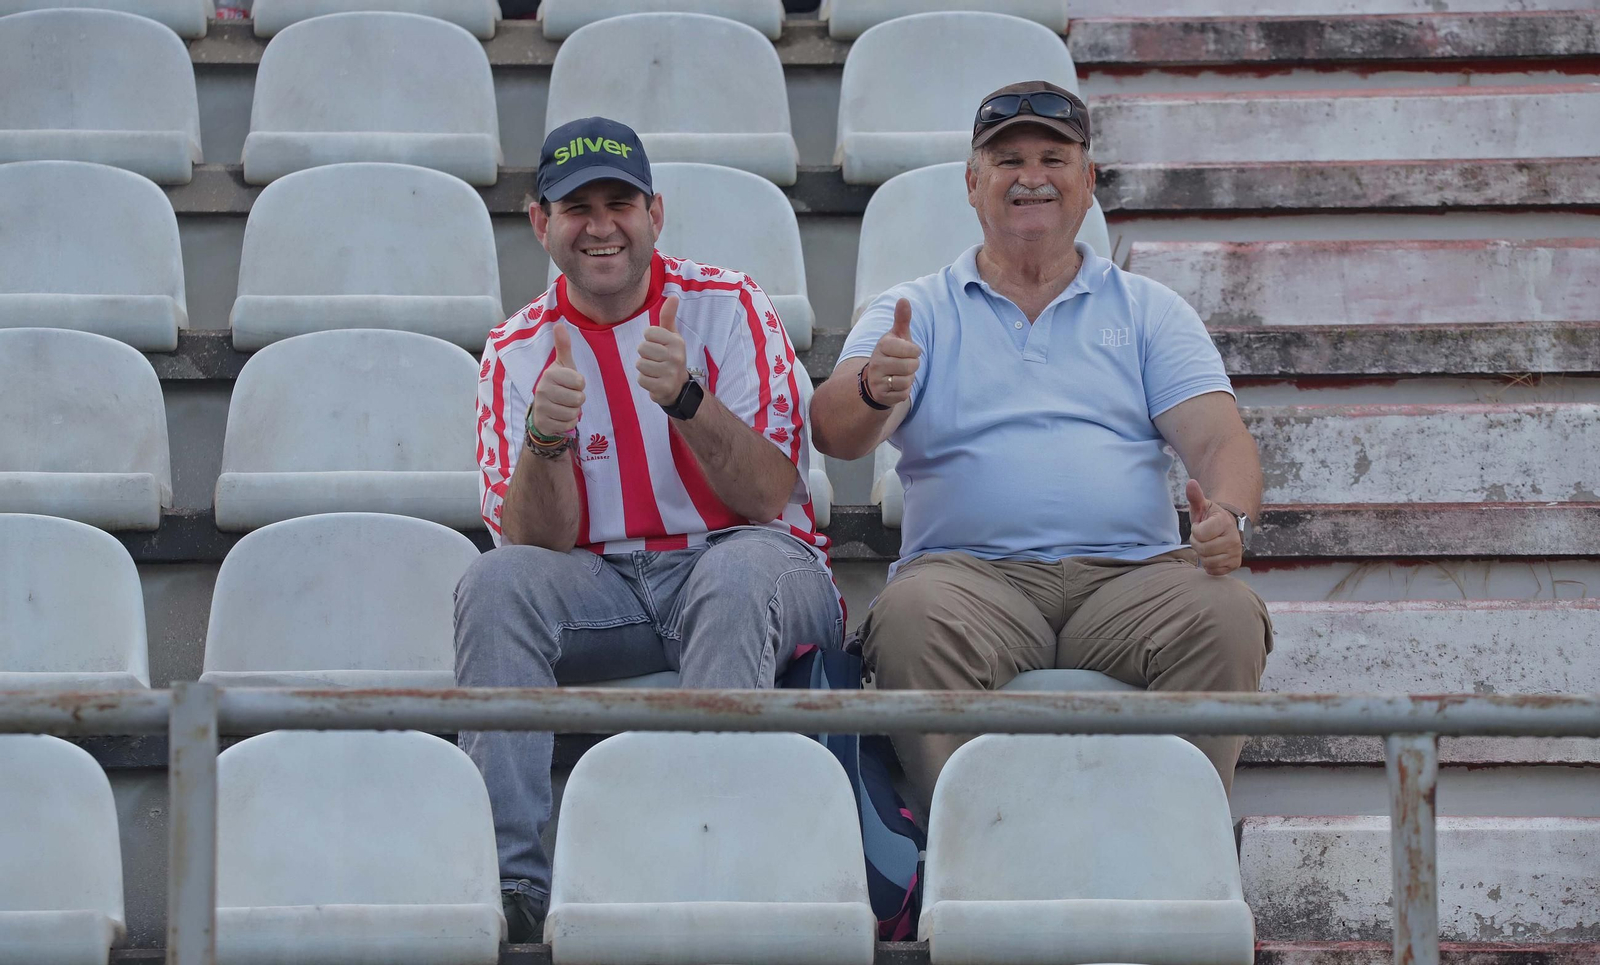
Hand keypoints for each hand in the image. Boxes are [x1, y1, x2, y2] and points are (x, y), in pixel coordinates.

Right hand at [531, 320, 585, 437]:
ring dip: (573, 412)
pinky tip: (560, 417)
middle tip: (568, 397)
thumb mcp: (563, 365)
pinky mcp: (544, 423)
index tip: (570, 384)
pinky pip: (569, 425)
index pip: (580, 382)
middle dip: (578, 400)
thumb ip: (563, 346)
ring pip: (574, 413)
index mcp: (550, 374)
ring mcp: (542, 407)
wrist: (542, 410)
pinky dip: (569, 423)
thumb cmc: (558, 384)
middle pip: (579, 399)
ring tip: (564, 406)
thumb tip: (559, 324)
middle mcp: (543, 390)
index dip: (580, 385)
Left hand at [637, 295, 689, 405]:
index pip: (648, 332)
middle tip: (655, 360)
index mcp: (676, 341)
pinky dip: (644, 381)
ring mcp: (671, 373)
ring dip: (644, 368)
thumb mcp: (672, 336)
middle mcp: (676, 356)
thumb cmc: (671, 356)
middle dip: (645, 355)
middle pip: (642, 348)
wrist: (679, 387)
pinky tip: (654, 381)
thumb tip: (673, 296)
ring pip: (640, 364)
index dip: (649, 339)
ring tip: (655, 370)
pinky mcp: (664, 388)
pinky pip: (641, 379)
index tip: (658, 346)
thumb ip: (668, 316)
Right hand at [863, 298, 920, 406]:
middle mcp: (877, 362)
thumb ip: (902, 319)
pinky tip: (895, 385)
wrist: (875, 379)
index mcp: (882, 346)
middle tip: (904, 364)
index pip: (911, 350)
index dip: (915, 351)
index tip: (910, 351)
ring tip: (899, 374)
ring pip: (907, 381)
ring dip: (908, 379)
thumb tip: (904, 299)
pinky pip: (903, 394)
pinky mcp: (881, 395)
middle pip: (911, 367)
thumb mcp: (897, 336)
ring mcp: (877, 380)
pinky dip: (904, 391)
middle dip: (913, 366)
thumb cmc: (892, 353)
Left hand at [1186, 479, 1242, 576]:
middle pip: (1202, 548)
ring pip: (1207, 561)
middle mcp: (1234, 539)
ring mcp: (1236, 553)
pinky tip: (1213, 555)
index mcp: (1224, 522)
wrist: (1226, 529)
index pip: (1199, 533)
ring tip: (1208, 545)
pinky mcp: (1234, 565)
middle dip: (1197, 543)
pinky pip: (1213, 571)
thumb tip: (1190, 483)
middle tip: (1203, 537)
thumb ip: (1195, 496)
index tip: (1200, 526)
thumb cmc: (1210, 518)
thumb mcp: (1202, 506)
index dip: (1195, 530)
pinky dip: (1209, 565)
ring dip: (1203, 555)